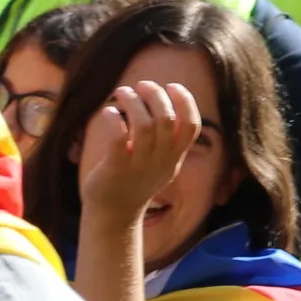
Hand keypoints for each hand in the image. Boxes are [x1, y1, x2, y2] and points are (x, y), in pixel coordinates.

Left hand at [74, 80, 202, 220]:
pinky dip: (113, 119)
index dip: (186, 102)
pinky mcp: (116, 168)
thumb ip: (167, 141)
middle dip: (155, 95)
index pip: (191, 126)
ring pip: (143, 125)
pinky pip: (118, 137)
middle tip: (142, 85)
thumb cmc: (134, 182)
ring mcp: (139, 165)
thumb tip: (165, 102)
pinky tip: (108, 113)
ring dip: (132, 102)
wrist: (113, 215)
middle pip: (167, 119)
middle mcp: (160, 161)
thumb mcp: (161, 165)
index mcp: (174, 158)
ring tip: (122, 92)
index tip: (172, 86)